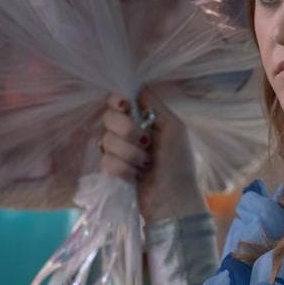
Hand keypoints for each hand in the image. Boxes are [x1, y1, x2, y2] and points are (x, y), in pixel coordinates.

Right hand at [99, 89, 206, 222]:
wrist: (173, 199)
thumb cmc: (178, 163)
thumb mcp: (174, 128)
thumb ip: (154, 104)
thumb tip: (136, 85)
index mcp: (143, 119)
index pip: (118, 101)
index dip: (117, 101)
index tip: (125, 106)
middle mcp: (127, 132)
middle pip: (109, 118)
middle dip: (127, 131)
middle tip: (146, 142)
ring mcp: (118, 151)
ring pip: (106, 141)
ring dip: (129, 154)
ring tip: (145, 164)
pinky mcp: (112, 171)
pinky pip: (105, 162)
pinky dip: (123, 170)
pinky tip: (136, 177)